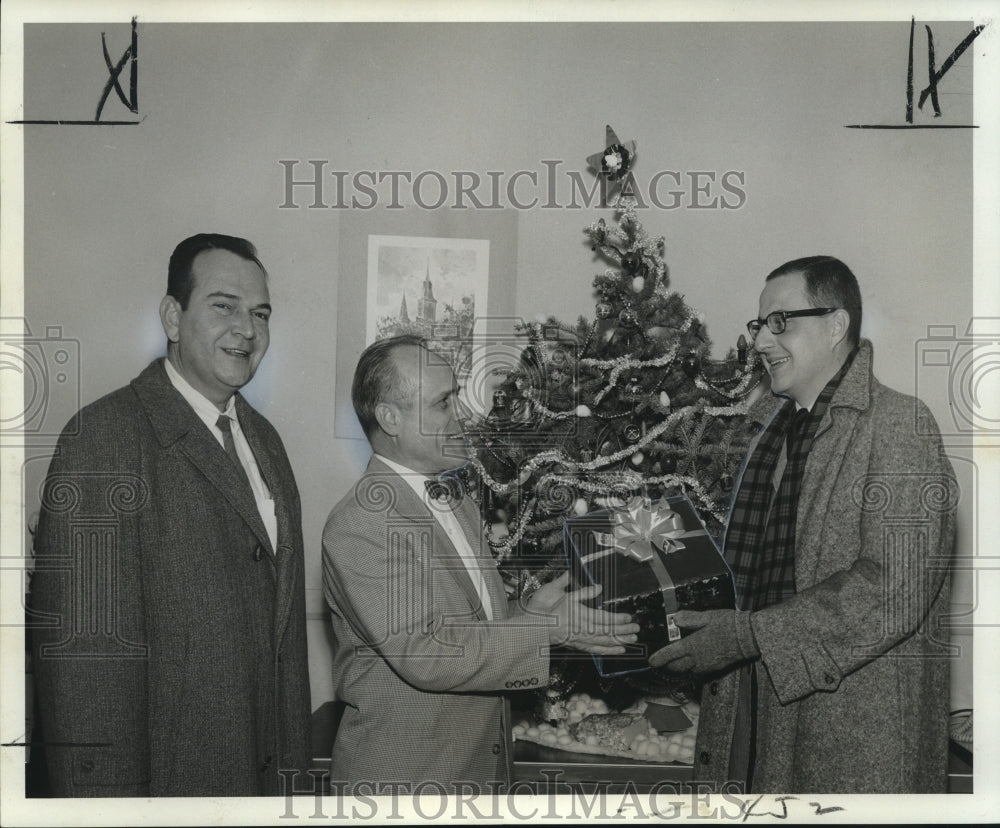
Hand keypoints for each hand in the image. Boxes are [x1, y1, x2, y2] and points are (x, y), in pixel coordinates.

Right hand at [525, 573, 639, 654]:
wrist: (538, 628)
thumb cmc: (550, 611)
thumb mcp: (566, 596)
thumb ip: (583, 592)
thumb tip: (599, 587)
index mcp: (581, 615)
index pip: (604, 618)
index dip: (618, 618)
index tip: (629, 617)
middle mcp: (583, 629)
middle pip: (608, 631)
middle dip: (623, 630)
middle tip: (636, 629)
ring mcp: (582, 639)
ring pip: (604, 641)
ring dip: (620, 641)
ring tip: (632, 640)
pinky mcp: (579, 646)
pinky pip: (597, 650)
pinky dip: (609, 651)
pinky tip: (619, 650)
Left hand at [648, 609, 758, 674]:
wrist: (748, 638)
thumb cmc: (728, 624)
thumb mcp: (707, 616)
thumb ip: (690, 618)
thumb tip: (675, 618)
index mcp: (693, 645)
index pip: (671, 654)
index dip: (659, 658)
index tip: (651, 662)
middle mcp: (698, 658)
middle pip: (677, 667)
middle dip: (667, 665)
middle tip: (661, 662)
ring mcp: (707, 665)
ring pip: (687, 671)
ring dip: (679, 669)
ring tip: (674, 664)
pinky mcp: (715, 668)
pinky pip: (698, 672)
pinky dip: (691, 670)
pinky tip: (692, 664)